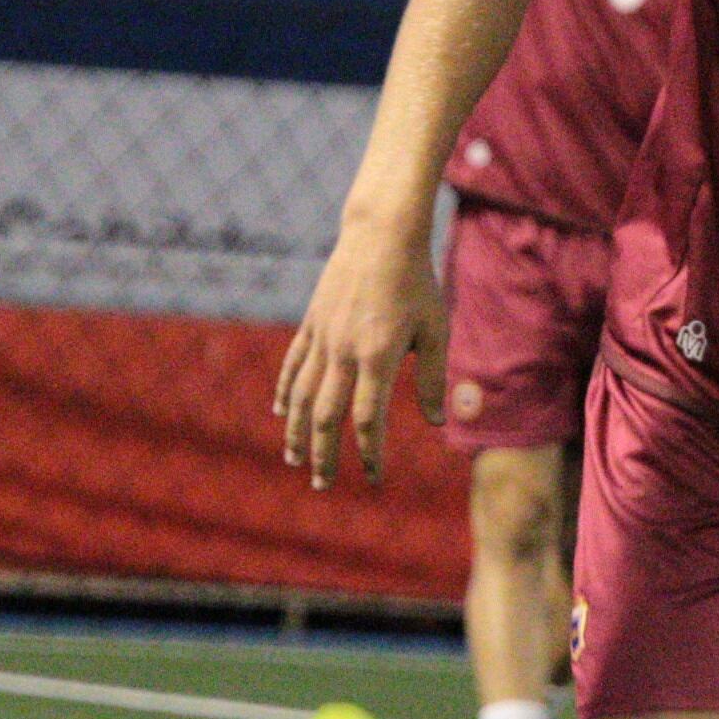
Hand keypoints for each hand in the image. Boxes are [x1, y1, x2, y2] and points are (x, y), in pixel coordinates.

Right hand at [275, 219, 451, 488]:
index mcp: (377, 356)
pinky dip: (285, 391)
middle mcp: (343, 350)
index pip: (368, 419)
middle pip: (326, 415)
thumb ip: (432, 378)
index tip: (373, 478)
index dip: (369, 453)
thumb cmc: (417, 283)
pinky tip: (282, 412)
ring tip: (294, 459)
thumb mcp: (435, 329)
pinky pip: (293, 364)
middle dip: (323, 454)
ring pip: (301, 394)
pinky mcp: (311, 322)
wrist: (381, 234)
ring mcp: (322, 336)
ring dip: (296, 430)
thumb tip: (436, 423)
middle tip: (322, 485)